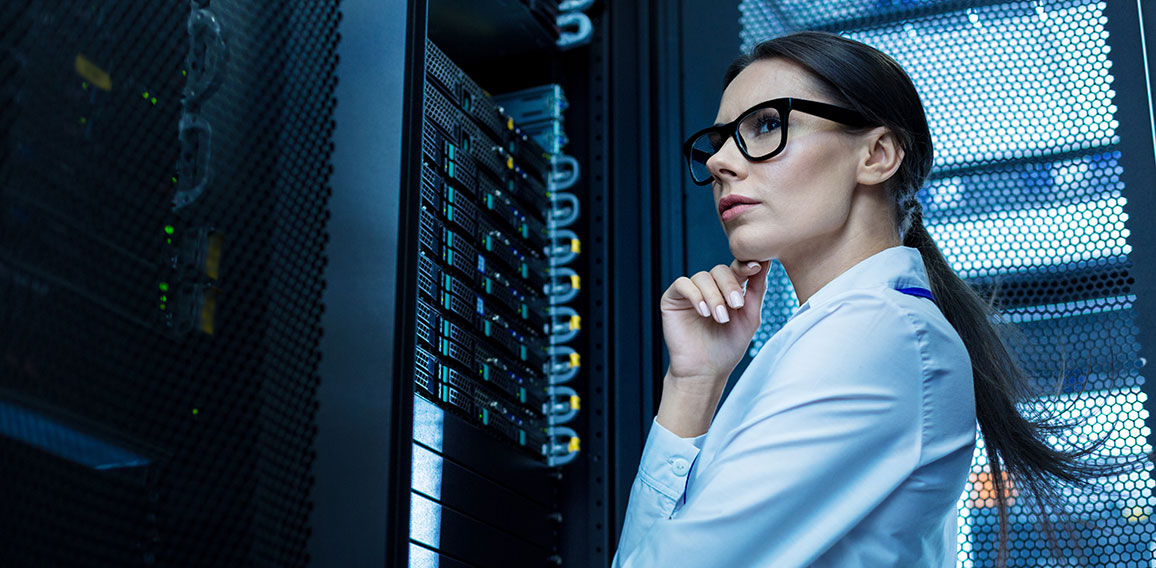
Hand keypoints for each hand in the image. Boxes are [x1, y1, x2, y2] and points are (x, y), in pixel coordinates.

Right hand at [659, 259, 770, 391]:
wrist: (705, 371)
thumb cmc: (728, 347)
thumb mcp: (750, 317)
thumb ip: (757, 289)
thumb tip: (765, 261)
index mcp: (727, 289)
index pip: (736, 268)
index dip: (745, 265)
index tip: (756, 267)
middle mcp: (709, 288)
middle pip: (720, 270)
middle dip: (730, 286)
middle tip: (737, 305)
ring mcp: (690, 292)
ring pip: (702, 277)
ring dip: (714, 296)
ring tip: (720, 318)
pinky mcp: (672, 299)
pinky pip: (682, 284)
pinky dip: (695, 295)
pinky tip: (703, 312)